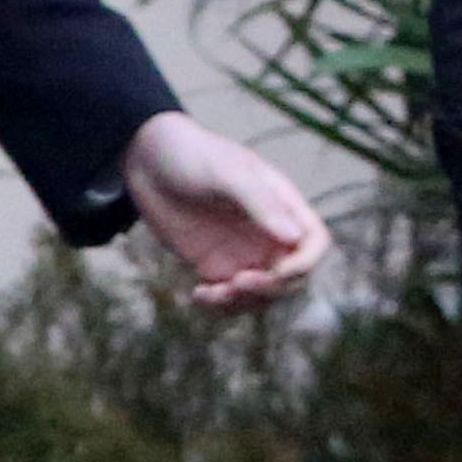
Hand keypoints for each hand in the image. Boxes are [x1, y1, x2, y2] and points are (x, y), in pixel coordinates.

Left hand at [122, 111, 330, 308]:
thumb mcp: (227, 173)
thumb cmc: (192, 155)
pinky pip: (230, 298)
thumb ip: (261, 203)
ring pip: (262, 295)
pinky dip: (219, 306)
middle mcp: (268, 232)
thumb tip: (294, 238)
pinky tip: (198, 295)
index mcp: (281, 205)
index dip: (303, 264)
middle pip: (292, 277)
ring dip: (242, 303)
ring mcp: (243, 251)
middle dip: (269, 289)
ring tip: (209, 293)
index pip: (314, 243)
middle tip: (235, 283)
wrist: (146, 160)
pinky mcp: (217, 264)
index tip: (276, 272)